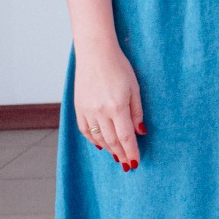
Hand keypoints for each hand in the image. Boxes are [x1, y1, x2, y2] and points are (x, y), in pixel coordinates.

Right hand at [73, 41, 143, 170]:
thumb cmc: (119, 67)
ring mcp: (87, 111)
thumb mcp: (134, 87)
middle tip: (128, 165)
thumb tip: (140, 132)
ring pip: (98, 138)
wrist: (95, 53)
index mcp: (117, 106)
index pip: (126, 137)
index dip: (131, 152)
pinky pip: (85, 130)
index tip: (136, 162)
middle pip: (112, 141)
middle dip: (121, 154)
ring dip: (109, 149)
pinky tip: (100, 145)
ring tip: (117, 156)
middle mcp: (101, 111)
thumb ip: (137, 111)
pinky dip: (93, 140)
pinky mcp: (78, 108)